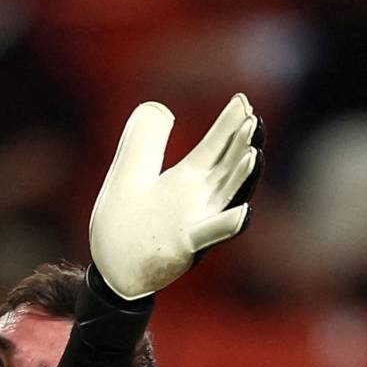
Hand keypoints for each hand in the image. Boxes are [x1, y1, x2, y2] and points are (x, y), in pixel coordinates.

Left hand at [89, 93, 263, 299]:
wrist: (111, 267)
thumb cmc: (124, 222)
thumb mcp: (130, 171)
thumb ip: (145, 141)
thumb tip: (159, 108)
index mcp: (186, 179)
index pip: (214, 147)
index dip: (229, 124)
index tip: (243, 99)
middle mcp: (197, 199)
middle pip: (228, 167)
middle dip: (243, 144)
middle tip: (254, 119)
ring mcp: (195, 223)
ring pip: (226, 196)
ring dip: (242, 177)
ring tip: (255, 154)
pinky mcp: (186, 247)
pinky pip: (210, 235)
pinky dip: (228, 225)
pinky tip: (245, 212)